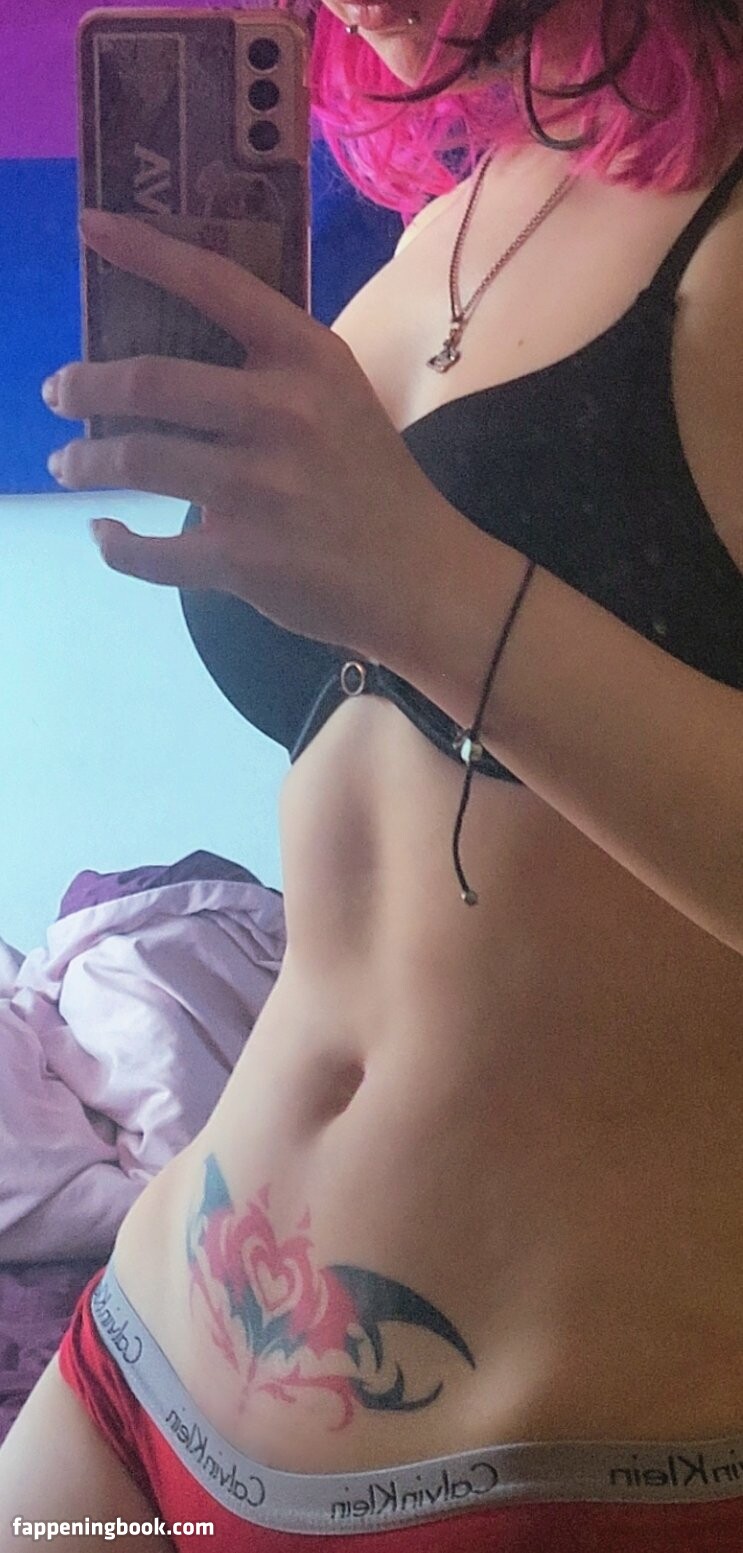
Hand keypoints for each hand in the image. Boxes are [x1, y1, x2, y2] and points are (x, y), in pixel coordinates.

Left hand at [43, 210, 456, 661]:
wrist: (419, 577)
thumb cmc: (372, 482)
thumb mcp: (339, 398)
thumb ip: (271, 368)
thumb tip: (166, 359)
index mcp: (310, 360)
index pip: (217, 285)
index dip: (146, 250)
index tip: (92, 225)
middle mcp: (283, 414)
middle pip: (150, 381)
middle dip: (83, 384)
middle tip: (58, 391)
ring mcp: (261, 490)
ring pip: (136, 461)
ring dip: (84, 462)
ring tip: (69, 464)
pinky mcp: (243, 559)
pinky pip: (149, 552)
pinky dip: (115, 546)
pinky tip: (107, 535)